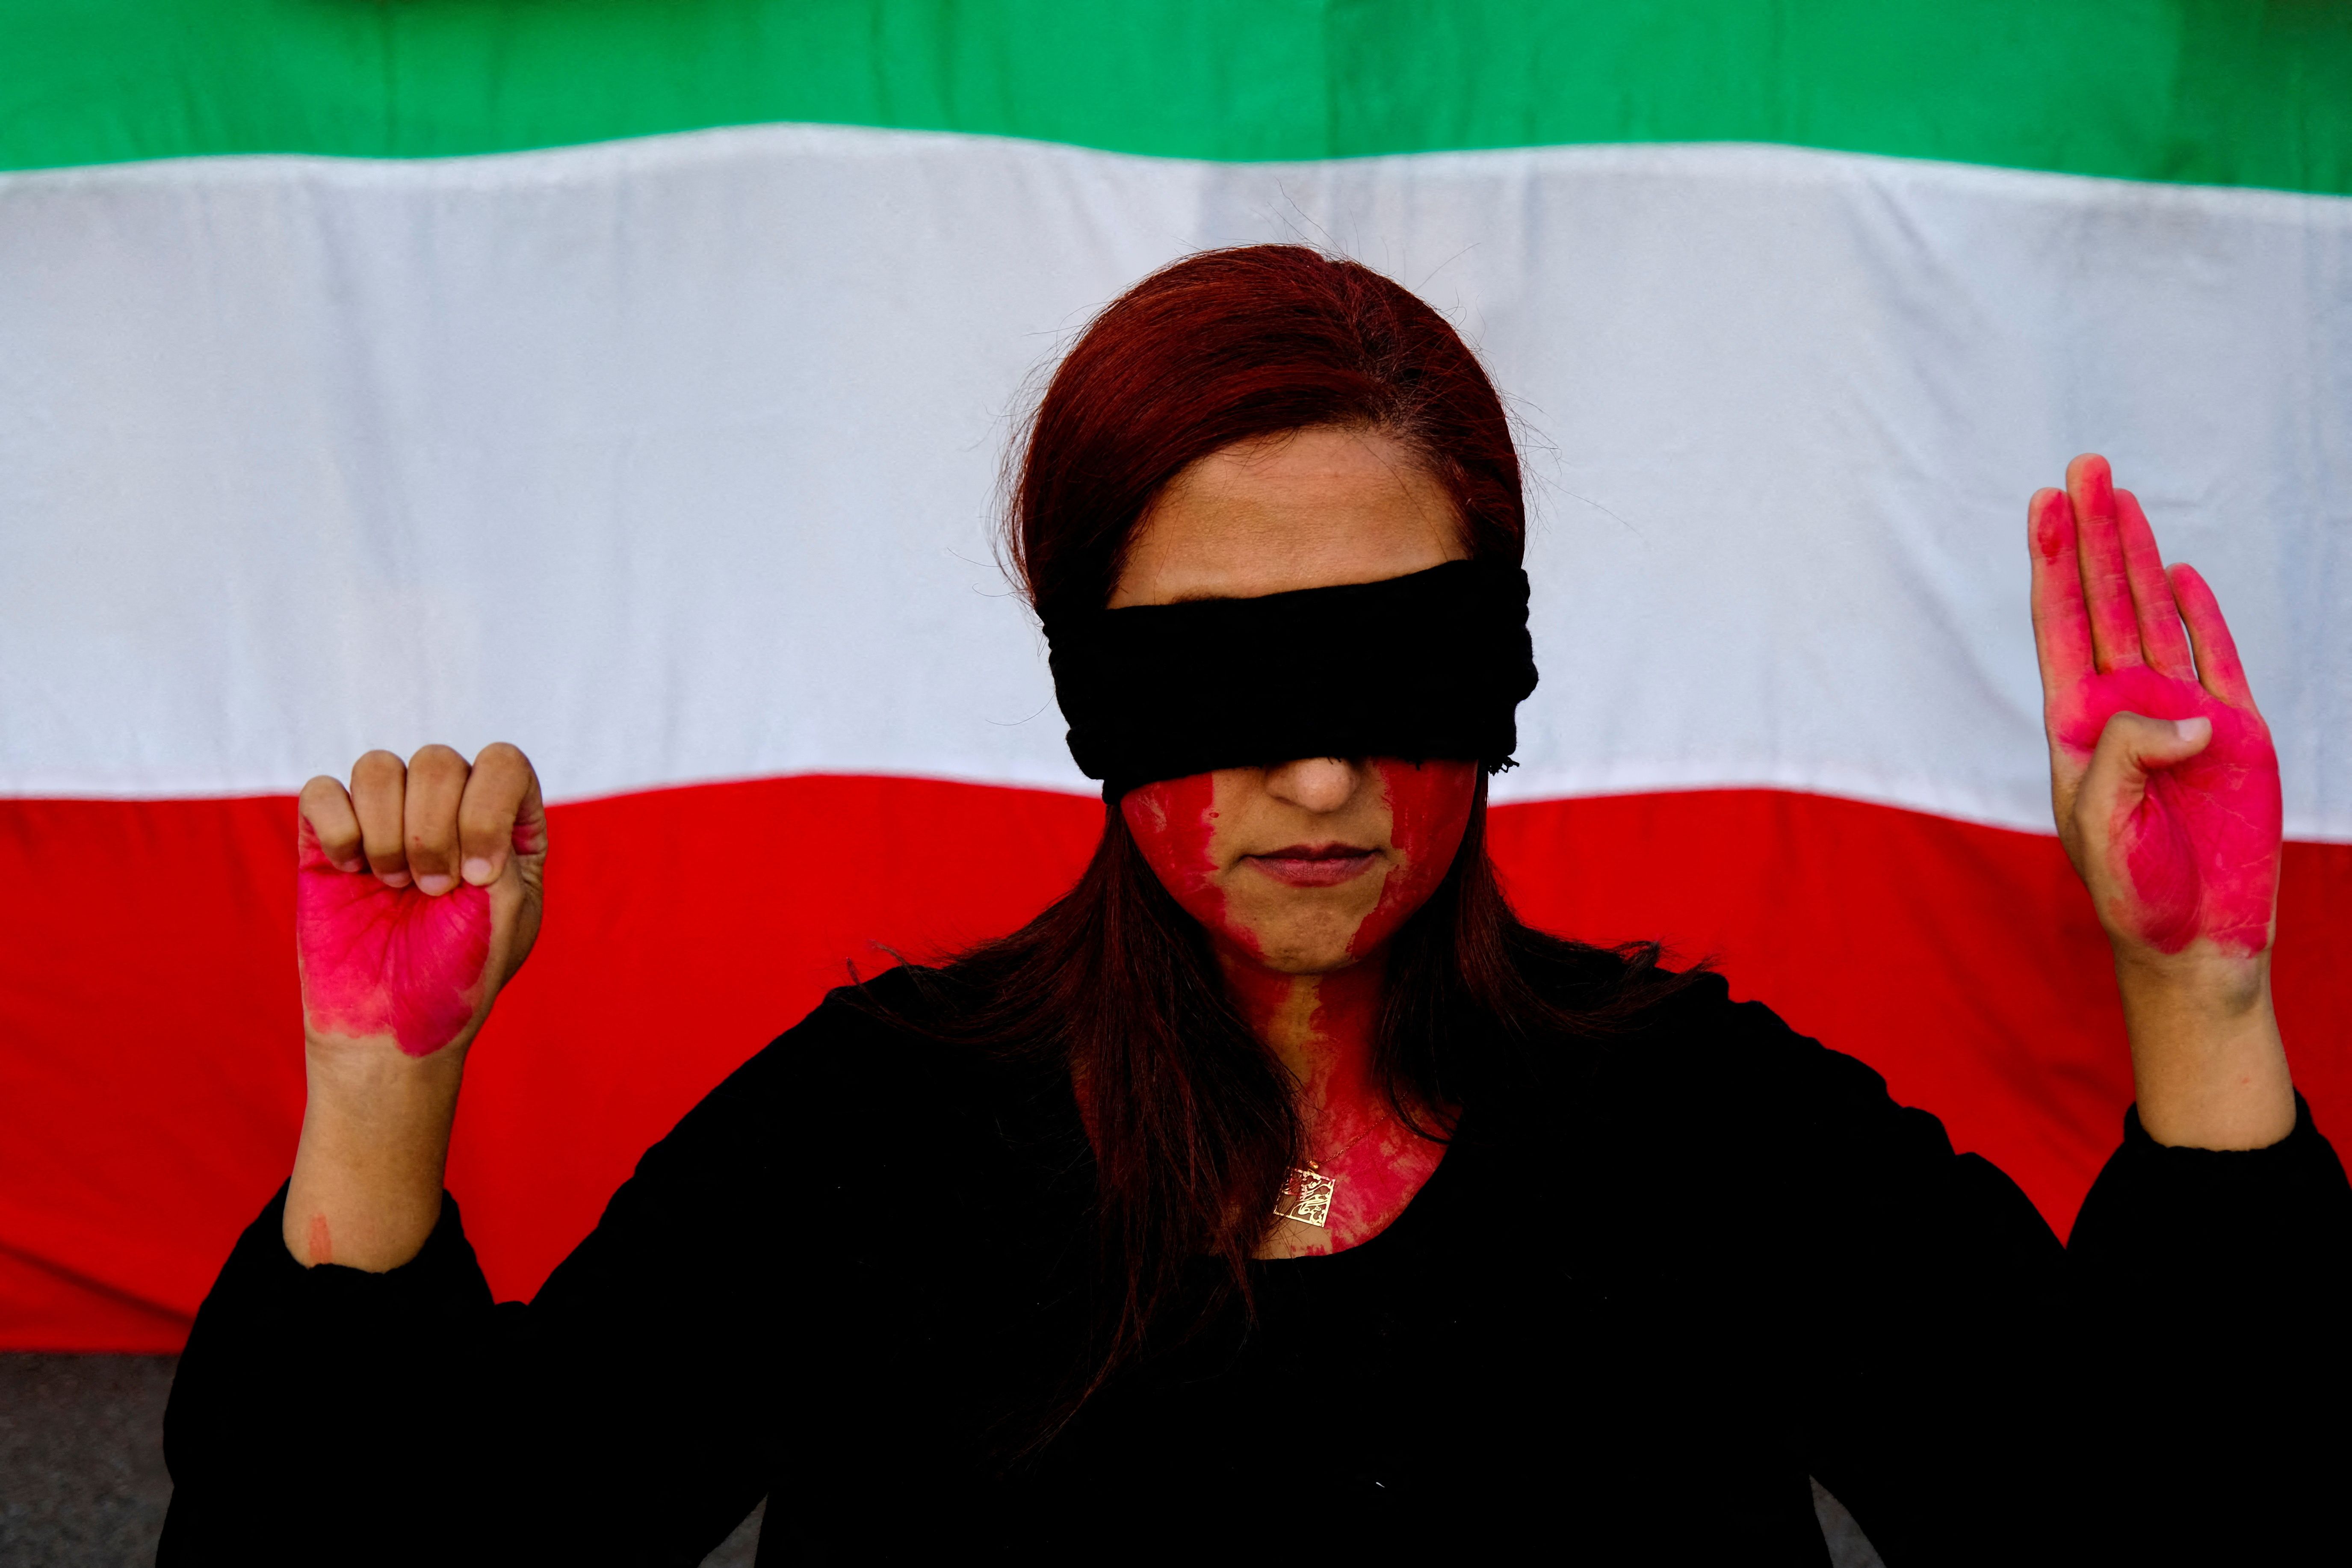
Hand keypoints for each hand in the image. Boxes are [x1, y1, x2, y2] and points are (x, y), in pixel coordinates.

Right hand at [296, 743, 546, 1059]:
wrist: (391, 1027)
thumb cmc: (459, 974)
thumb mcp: (507, 908)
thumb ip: (499, 835)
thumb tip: (456, 784)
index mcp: (505, 823)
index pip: (502, 763)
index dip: (486, 811)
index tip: (478, 879)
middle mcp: (448, 809)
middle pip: (438, 762)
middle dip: (434, 832)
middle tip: (431, 892)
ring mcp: (387, 819)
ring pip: (379, 766)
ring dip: (387, 833)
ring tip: (394, 888)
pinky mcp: (329, 837)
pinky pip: (323, 790)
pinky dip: (339, 829)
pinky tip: (350, 873)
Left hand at [2029, 455, 2289, 1148]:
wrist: (2190, 942)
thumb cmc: (2133, 893)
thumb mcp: (2106, 826)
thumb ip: (2132, 759)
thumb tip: (2191, 716)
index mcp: (2078, 725)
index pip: (2060, 624)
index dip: (2054, 562)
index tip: (2045, 504)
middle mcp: (2124, 707)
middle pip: (2105, 601)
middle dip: (2095, 534)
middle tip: (2085, 467)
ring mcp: (2179, 715)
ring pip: (2155, 614)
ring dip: (2139, 556)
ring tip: (2121, 495)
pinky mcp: (2234, 735)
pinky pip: (2214, 657)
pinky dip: (2199, 613)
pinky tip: (2181, 571)